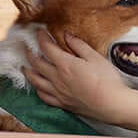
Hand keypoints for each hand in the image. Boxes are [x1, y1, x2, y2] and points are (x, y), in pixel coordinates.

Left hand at [23, 31, 137, 128]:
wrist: (112, 104)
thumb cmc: (106, 80)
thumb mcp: (95, 57)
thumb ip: (79, 45)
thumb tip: (67, 36)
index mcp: (65, 64)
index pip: (46, 48)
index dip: (40, 38)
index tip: (39, 32)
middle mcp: (57, 78)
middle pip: (36, 63)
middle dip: (30, 53)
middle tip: (27, 47)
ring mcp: (58, 92)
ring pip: (36, 81)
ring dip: (28, 72)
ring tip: (25, 67)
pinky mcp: (62, 104)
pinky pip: (44, 96)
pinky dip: (38, 89)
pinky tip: (38, 87)